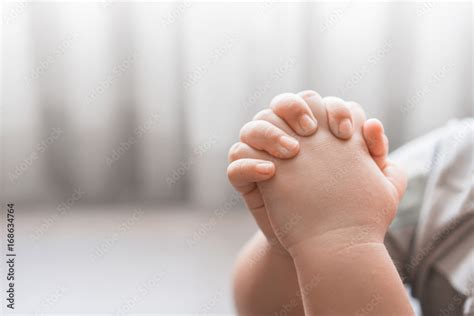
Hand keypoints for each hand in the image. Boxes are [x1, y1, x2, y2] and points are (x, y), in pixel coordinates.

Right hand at [227, 91, 390, 252]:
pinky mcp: (248, 179)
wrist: (324, 246)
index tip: (347, 133)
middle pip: (281, 103)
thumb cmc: (348, 210)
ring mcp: (265, 156)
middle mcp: (288, 137)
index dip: (332, 109)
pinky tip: (270, 172)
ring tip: (291, 152)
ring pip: (253, 126)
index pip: (317, 102)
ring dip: (270, 133)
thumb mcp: (375, 186)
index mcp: (316, 132)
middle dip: (294, 109)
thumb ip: (377, 155)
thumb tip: (373, 124)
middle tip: (311, 131)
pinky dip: (248, 162)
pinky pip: (236, 160)